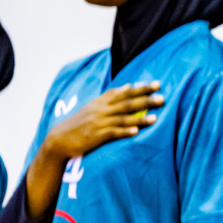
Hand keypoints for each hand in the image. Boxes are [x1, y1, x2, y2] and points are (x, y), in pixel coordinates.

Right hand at [29, 82, 165, 216]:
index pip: (125, 92)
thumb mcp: (94, 105)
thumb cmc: (81, 121)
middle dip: (145, 100)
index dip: (141, 88)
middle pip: (127, 103)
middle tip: (162, 98)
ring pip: (123, 119)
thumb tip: (128, 86)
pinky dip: (124, 131)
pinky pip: (113, 133)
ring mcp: (99, 123)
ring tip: (155, 118)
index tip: (157, 84)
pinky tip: (135, 131)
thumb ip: (111, 96)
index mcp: (102, 102)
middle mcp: (101, 110)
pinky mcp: (96, 136)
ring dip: (140, 119)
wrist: (60, 138)